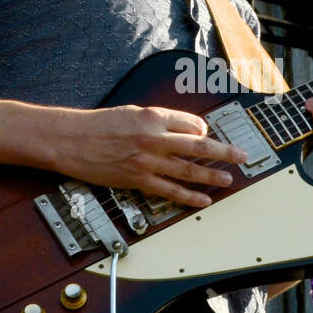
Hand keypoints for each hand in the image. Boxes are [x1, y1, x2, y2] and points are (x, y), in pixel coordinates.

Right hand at [48, 104, 246, 207]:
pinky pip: (170, 190)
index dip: (204, 131)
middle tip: (242, 156)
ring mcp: (147, 161)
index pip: (191, 124)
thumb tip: (185, 130)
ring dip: (212, 175)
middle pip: (199, 147)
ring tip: (228, 178)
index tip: (210, 136)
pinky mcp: (138, 180)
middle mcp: (154, 138)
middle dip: (224, 152)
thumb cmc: (99, 125)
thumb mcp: (132, 112)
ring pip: (189, 170)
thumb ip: (160, 121)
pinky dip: (189, 196)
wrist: (71, 140)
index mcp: (153, 117)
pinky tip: (203, 199)